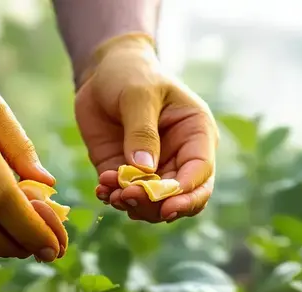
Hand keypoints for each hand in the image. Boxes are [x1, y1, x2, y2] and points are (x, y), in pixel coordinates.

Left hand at [74, 33, 216, 222]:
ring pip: (154, 203)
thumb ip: (142, 132)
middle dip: (156, 204)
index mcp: (196, 133)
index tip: (166, 206)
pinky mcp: (128, 175)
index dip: (186, 193)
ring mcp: (155, 169)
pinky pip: (127, 196)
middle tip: (128, 197)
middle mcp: (181, 156)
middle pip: (182, 196)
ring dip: (133, 205)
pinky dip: (114, 198)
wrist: (103, 74)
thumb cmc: (131, 74)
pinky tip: (102, 189)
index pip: (200, 172)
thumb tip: (145, 170)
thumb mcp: (138, 94)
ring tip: (110, 190)